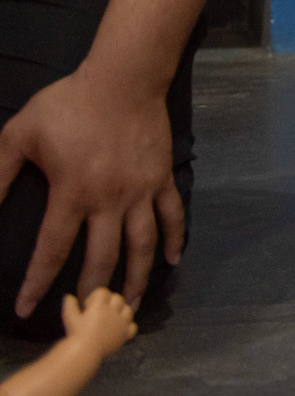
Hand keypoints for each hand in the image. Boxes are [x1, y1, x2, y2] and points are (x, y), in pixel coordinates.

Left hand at [0, 69, 181, 317]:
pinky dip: (174, 240)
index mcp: (73, 193)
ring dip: (137, 278)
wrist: (124, 78)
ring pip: (142, 245)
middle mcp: (110, 200)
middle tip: (86, 317)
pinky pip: (171, 215)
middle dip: (92, 291)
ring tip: (130, 305)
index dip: (38, 283)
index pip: (52, 250)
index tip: (27, 309)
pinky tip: (171, 261)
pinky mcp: (162, 178)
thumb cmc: (68, 105)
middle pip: (103, 258)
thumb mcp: (19, 134)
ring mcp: (141, 191)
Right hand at [60, 289, 136, 357]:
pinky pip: (133, 327)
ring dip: (120, 312)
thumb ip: (70, 305)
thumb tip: (68, 296)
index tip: (88, 306)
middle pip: (117, 298)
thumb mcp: (69, 318)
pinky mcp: (125, 334)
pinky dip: (127, 327)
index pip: (103, 292)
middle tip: (99, 312)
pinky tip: (117, 331)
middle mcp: (113, 311)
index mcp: (99, 305)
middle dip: (109, 302)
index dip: (95, 296)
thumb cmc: (76, 334)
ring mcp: (121, 322)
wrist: (84, 352)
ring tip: (109, 320)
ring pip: (128, 310)